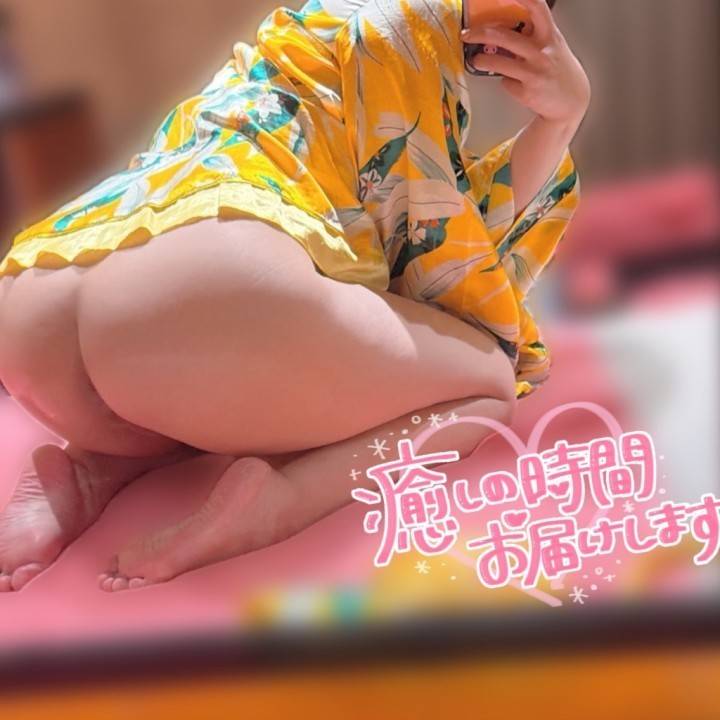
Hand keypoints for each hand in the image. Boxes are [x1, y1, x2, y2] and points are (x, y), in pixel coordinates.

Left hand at [461, 0, 590, 127]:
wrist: (572, 101)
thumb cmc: (558, 69)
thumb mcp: (552, 45)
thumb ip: (532, 34)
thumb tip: (505, 27)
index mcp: (549, 34)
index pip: (536, 6)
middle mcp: (541, 51)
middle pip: (503, 36)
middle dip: (479, 33)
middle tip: (467, 34)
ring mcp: (534, 71)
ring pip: (498, 62)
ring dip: (481, 60)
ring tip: (476, 59)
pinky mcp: (527, 91)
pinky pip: (506, 82)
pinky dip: (505, 81)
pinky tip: (512, 82)